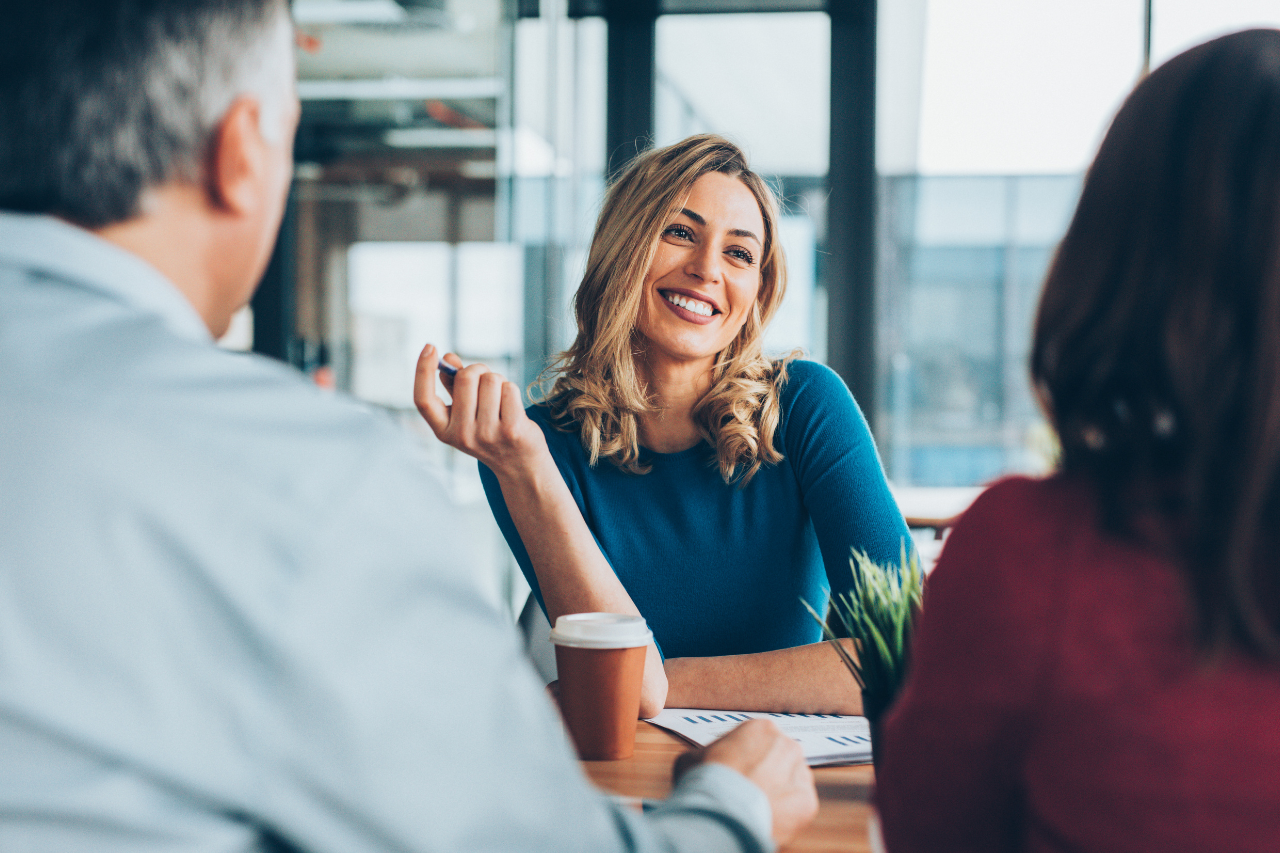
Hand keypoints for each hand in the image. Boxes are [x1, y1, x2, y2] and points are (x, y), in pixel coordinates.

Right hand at [413, 344, 547, 474]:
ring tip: (501, 400)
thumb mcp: (466, 414)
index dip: (422, 371)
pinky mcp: (511, 431)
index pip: (422, 400)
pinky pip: (509, 389)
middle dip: (479, 370)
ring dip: (498, 382)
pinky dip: (512, 390)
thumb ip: (454, 387)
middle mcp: (461, 435)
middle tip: (486, 380)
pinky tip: (513, 408)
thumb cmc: (491, 432)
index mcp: (444, 430)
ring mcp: (487, 435)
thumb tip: (448, 359)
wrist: (520, 465)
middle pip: (466, 378)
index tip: (430, 347)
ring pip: (491, 380)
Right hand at [674, 719, 816, 845]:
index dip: (747, 759)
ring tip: (757, 806)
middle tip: (749, 790)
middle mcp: (786, 745)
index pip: (759, 742)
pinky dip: (786, 813)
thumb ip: (708, 755)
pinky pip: (799, 805)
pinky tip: (767, 816)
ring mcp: (799, 773)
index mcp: (761, 728)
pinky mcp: (807, 801)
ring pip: (792, 781)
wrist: (720, 812)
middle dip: (767, 773)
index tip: (740, 771)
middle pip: (780, 759)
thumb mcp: (693, 757)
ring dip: (779, 792)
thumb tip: (704, 763)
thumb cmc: (705, 782)